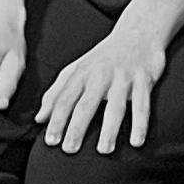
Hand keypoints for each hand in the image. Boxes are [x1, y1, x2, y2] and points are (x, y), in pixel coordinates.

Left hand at [36, 23, 167, 153]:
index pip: (65, 98)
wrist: (138, 33)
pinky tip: (136, 142)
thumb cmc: (103, 58)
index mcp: (82, 73)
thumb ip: (57, 93)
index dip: (57, 119)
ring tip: (104, 150)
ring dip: (109, 128)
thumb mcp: (77, 69)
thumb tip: (39, 119)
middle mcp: (101, 74)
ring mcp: (123, 77)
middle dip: (77, 126)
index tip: (51, 141)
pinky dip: (140, 123)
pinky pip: (142, 104)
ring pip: (115, 105)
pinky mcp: (143, 79)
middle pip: (87, 103)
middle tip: (69, 149)